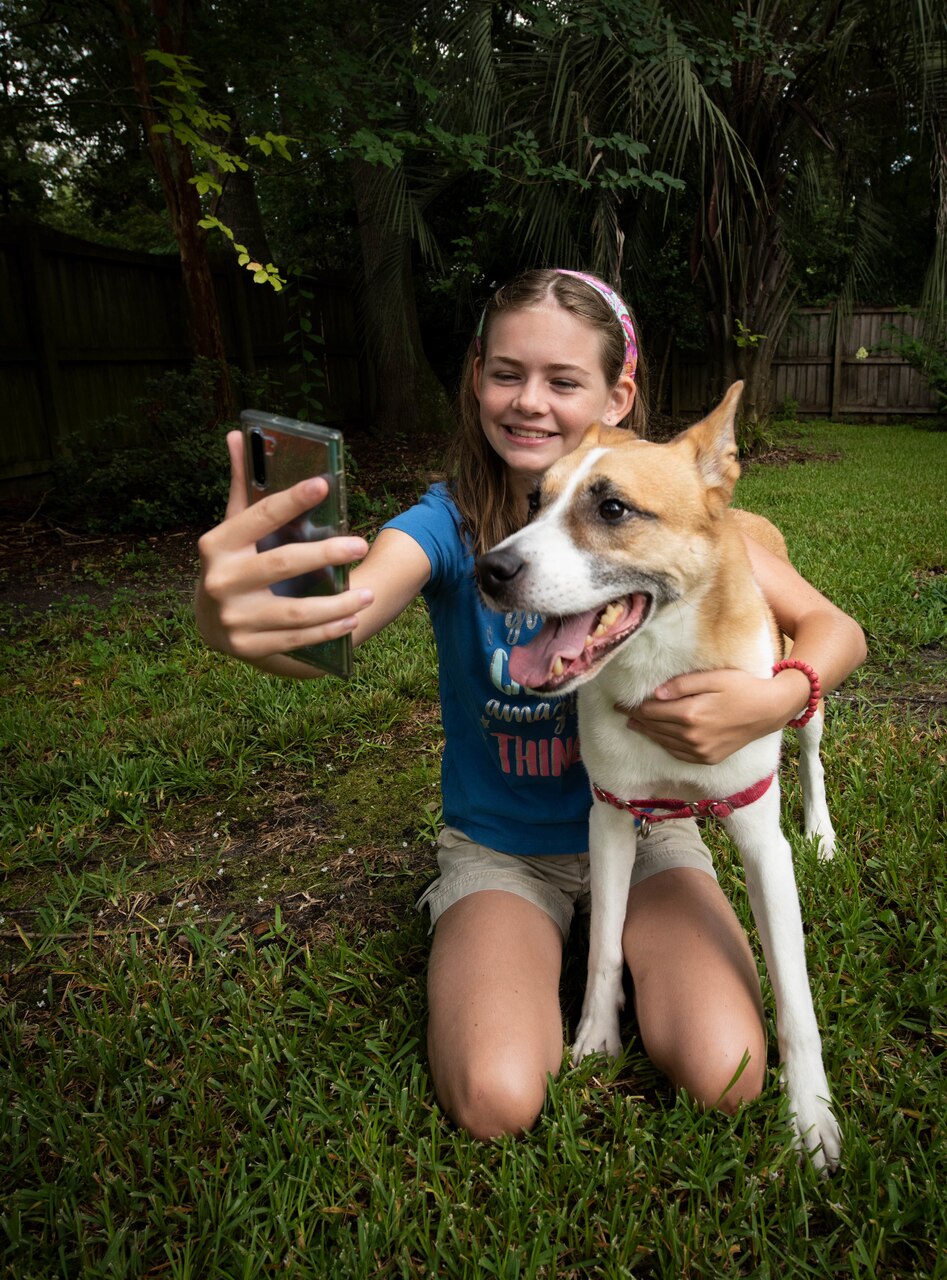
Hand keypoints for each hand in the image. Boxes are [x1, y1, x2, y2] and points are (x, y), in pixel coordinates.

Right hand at [195, 431, 373, 665]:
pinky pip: (297, 638)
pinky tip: (352, 619)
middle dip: (326, 553)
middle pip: (282, 563)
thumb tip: (237, 434)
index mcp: (217, 544)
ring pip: (296, 610)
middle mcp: (221, 581)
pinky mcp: (248, 647)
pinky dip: (328, 630)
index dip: (291, 499)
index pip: (258, 516)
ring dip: (338, 603)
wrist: (211, 623)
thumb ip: (243, 486)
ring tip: (367, 594)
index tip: (323, 483)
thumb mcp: (234, 528)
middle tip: (361, 544)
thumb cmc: (233, 563)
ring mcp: (234, 618)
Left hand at [618, 667, 809, 764]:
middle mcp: (692, 737)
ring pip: (663, 742)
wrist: (770, 710)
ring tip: (634, 723)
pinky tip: (658, 736)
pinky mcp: (708, 759)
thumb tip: (655, 695)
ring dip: (647, 732)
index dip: (632, 707)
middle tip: (620, 711)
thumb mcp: (713, 677)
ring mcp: (701, 751)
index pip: (651, 712)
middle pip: (654, 727)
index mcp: (690, 714)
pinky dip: (664, 744)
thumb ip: (682, 685)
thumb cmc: (742, 687)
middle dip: (636, 718)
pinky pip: (678, 753)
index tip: (618, 702)